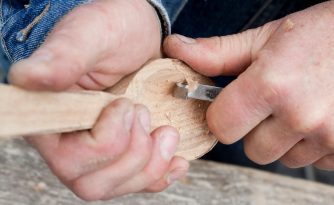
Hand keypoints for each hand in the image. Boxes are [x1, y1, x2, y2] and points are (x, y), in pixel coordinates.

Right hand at [8, 0, 187, 200]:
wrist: (137, 34)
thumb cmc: (110, 30)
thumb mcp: (89, 35)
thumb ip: (62, 58)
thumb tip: (26, 78)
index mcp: (51, 116)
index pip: (67, 158)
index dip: (104, 141)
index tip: (124, 103)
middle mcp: (69, 142)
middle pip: (92, 183)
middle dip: (133, 151)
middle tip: (143, 110)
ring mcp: (97, 153)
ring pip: (118, 186)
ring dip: (152, 163)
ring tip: (165, 130)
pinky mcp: (123, 154)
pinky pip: (140, 184)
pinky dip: (162, 174)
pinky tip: (176, 159)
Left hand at [164, 0, 333, 169]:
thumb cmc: (328, 32)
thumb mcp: (268, 36)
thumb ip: (217, 52)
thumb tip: (175, 50)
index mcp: (273, 84)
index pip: (221, 126)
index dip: (223, 115)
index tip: (233, 105)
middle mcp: (302, 116)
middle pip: (251, 149)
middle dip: (255, 129)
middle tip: (273, 103)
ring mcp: (332, 137)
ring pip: (283, 158)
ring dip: (286, 139)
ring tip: (303, 107)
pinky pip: (316, 162)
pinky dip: (315, 145)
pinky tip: (327, 117)